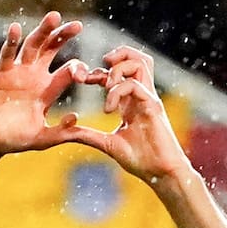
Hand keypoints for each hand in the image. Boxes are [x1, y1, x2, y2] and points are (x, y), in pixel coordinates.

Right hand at [0, 12, 91, 156]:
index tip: (84, 74)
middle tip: (77, 25)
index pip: (68, 72)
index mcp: (47, 91)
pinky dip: (11, 42)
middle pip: (52, 50)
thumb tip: (76, 119)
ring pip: (32, 46)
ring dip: (43, 31)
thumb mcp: (41, 139)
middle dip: (64, 37)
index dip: (79, 69)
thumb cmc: (12, 141)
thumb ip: (60, 132)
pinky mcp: (0, 75)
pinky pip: (7, 55)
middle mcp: (34, 78)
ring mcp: (17, 74)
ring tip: (54, 17)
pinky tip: (16, 28)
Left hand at [67, 47, 194, 183]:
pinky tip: (108, 110)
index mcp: (131, 103)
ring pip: (141, 63)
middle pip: (137, 58)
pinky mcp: (153, 106)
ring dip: (118, 67)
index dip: (100, 72)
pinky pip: (135, 85)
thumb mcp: (107, 144)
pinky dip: (117, 92)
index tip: (85, 80)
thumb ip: (88, 136)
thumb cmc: (141, 160)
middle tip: (100, 67)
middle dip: (119, 53)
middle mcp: (141, 96)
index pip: (119, 74)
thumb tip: (66, 133)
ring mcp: (149, 99)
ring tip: (105, 84)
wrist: (160, 174)